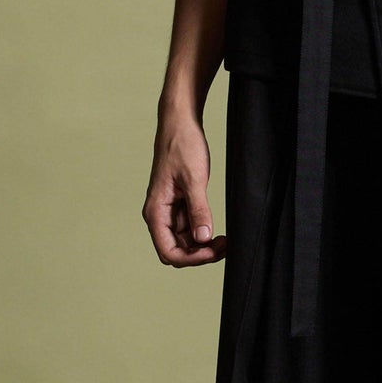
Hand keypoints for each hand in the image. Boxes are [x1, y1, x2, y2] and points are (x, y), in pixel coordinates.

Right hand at [143, 112, 226, 266]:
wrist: (181, 123)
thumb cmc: (182, 146)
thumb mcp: (194, 179)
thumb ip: (198, 210)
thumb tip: (203, 238)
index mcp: (155, 211)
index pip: (168, 252)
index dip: (191, 258)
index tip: (213, 250)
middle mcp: (160, 215)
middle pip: (177, 251)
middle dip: (200, 254)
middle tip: (225, 246)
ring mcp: (171, 211)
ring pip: (185, 242)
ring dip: (204, 245)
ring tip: (226, 239)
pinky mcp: (181, 205)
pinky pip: (191, 228)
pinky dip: (204, 233)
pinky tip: (219, 231)